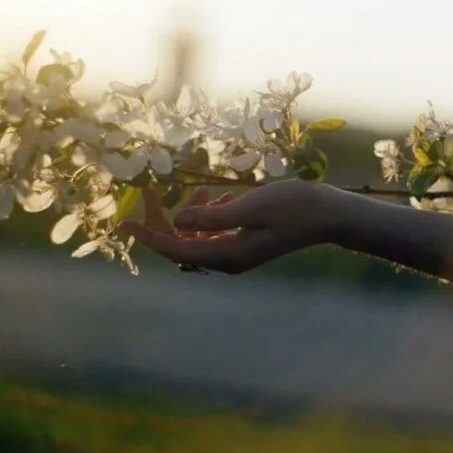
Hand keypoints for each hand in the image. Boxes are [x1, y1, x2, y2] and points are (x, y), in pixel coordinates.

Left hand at [121, 180, 344, 273]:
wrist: (327, 214)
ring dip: (189, 216)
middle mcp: (229, 260)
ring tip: (201, 192)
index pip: (177, 251)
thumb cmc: (294, 206)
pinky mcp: (244, 245)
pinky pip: (212, 235)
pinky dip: (207, 217)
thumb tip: (176, 221)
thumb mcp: (251, 207)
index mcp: (229, 255)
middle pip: (182, 246)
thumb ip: (212, 216)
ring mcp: (237, 254)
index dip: (149, 238)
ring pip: (195, 239)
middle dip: (164, 221)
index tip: (125, 224)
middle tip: (152, 192)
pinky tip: (216, 199)